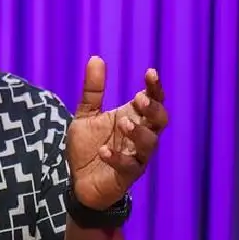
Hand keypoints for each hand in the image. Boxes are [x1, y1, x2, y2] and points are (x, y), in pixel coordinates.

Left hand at [67, 57, 168, 209]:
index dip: (155, 87)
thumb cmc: (88, 148)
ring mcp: (135, 157)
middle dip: (154, 109)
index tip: (150, 73)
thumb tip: (96, 57)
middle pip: (161, 121)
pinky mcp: (125, 176)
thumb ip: (93, 90)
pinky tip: (104, 151)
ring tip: (123, 123)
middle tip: (139, 100)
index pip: (153, 100)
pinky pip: (129, 167)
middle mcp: (139, 137)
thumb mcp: (86, 115)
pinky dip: (117, 158)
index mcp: (133, 118)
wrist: (77, 181)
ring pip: (150, 144)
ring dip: (139, 132)